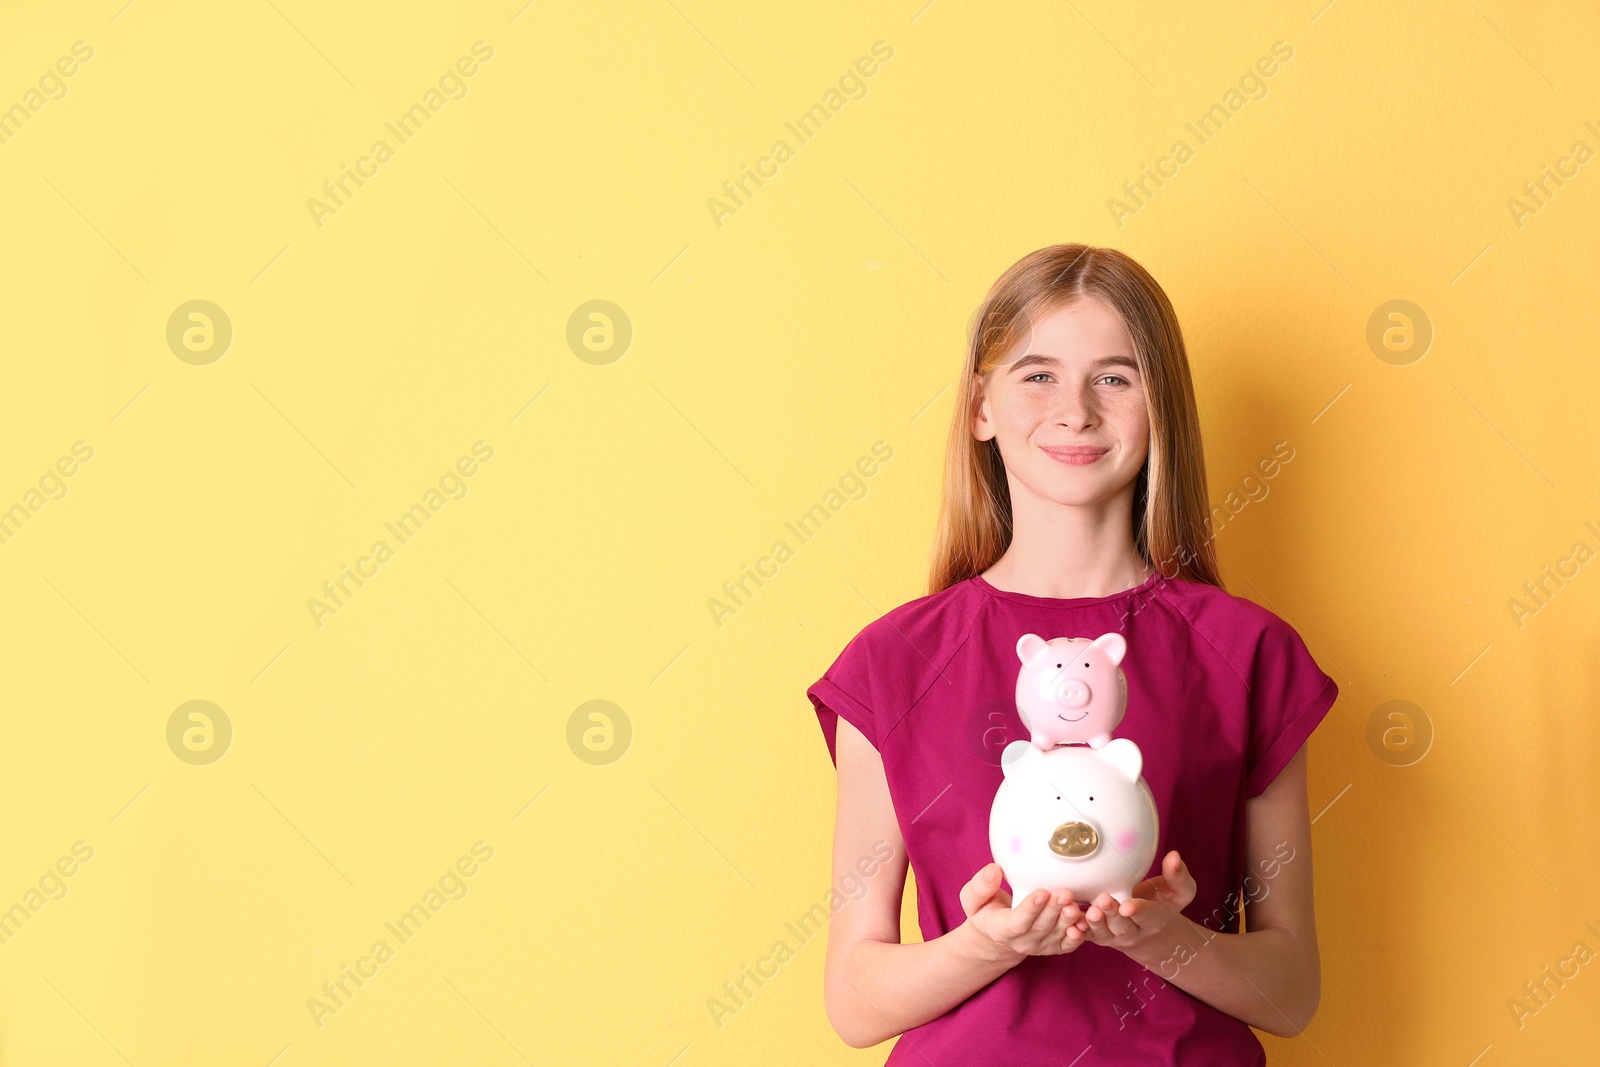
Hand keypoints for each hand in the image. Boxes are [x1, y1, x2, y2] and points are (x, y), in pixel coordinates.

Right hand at [957, 863, 1088, 962]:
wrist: (998, 935)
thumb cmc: (987, 911)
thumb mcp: (973, 899)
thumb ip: (980, 886)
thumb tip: (992, 870)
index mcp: (1002, 929)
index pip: (1017, 922)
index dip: (1029, 908)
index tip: (1040, 892)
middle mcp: (1023, 941)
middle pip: (1041, 927)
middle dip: (1054, 909)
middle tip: (1064, 892)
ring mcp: (1041, 946)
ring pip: (1057, 934)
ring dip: (1068, 920)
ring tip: (1076, 904)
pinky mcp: (1054, 947)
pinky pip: (1068, 944)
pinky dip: (1078, 936)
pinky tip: (1085, 923)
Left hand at [1078, 850, 1196, 956]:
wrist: (1147, 929)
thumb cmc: (1163, 902)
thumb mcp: (1178, 891)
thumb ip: (1178, 875)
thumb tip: (1175, 856)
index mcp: (1153, 920)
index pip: (1146, 916)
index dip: (1137, 911)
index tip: (1128, 905)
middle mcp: (1133, 931)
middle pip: (1122, 926)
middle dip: (1112, 915)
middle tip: (1103, 901)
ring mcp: (1112, 935)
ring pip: (1101, 932)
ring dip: (1093, 923)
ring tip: (1088, 911)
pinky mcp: (1095, 935)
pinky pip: (1085, 936)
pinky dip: (1076, 931)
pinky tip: (1068, 922)